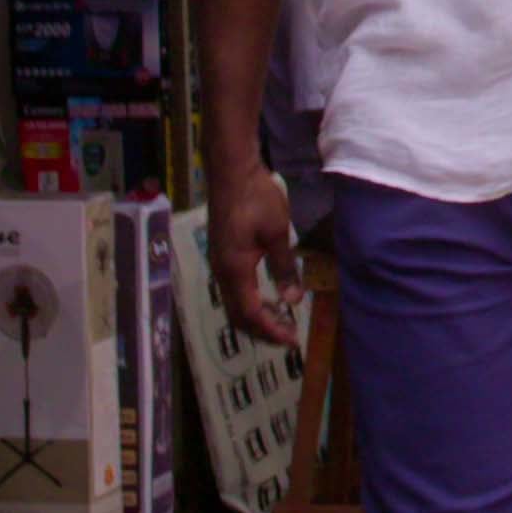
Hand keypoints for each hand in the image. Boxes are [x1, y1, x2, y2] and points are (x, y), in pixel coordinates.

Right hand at [206, 166, 304, 348]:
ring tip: (280, 321)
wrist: (231, 172)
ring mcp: (219, 264)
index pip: (251, 314)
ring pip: (233, 304)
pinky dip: (249, 302)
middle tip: (288, 337)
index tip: (292, 340)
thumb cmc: (256, 198)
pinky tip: (266, 298)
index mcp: (235, 270)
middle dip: (263, 331)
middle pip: (238, 316)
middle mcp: (222, 272)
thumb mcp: (277, 232)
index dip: (271, 330)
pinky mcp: (221, 255)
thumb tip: (293, 301)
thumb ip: (284, 267)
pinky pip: (233, 290)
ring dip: (256, 318)